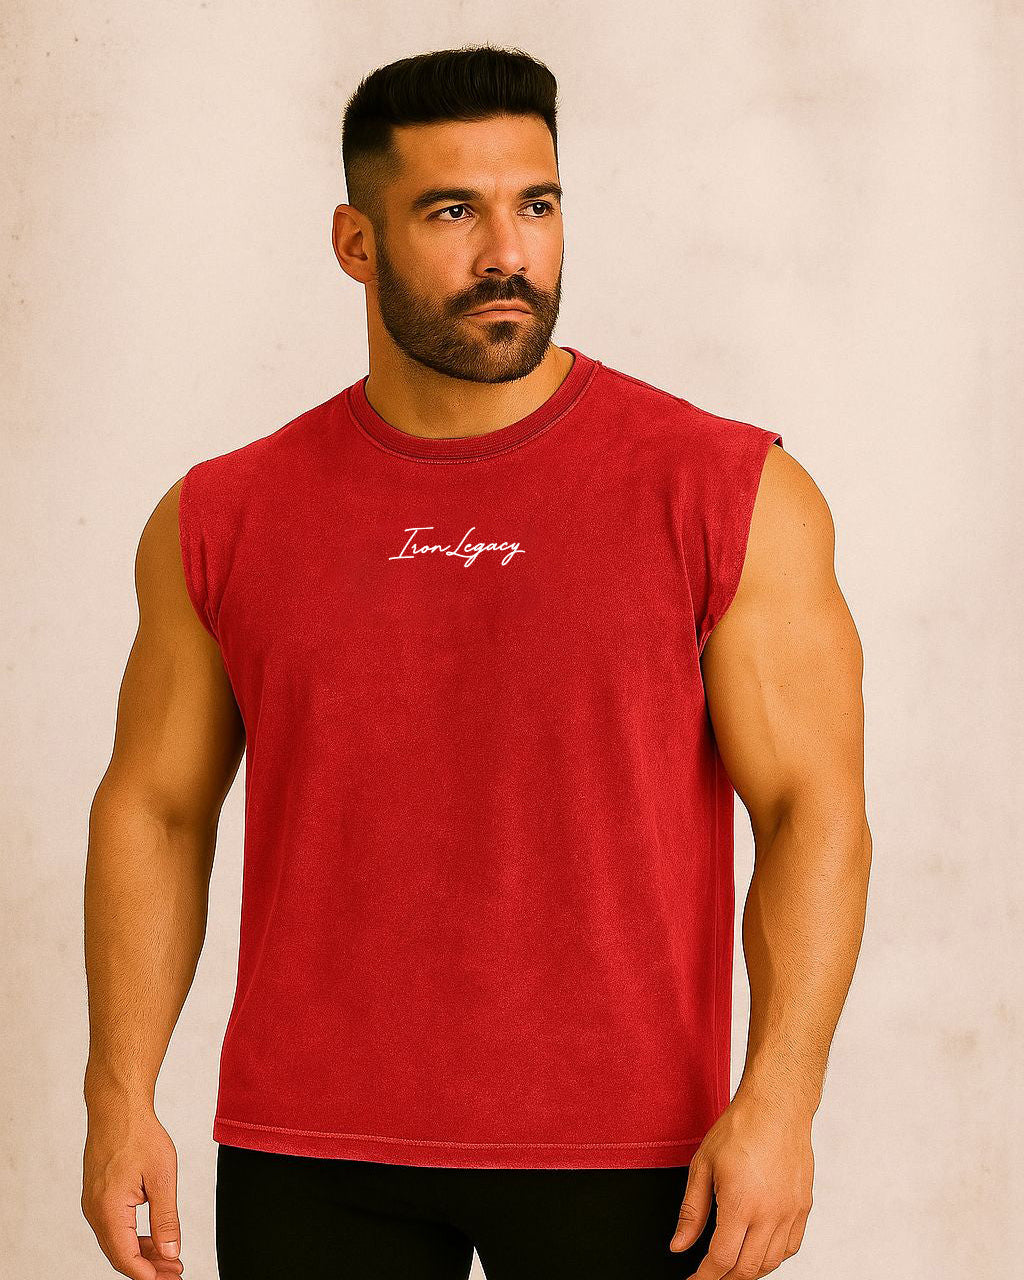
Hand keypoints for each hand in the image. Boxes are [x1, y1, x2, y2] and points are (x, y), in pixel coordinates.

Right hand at [81, 1102, 184, 1277]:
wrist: (117, 1107)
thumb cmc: (139, 1134)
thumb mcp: (162, 1177)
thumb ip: (166, 1218)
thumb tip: (169, 1251)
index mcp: (109, 1210)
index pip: (126, 1258)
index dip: (148, 1275)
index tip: (171, 1279)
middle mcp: (95, 1211)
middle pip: (119, 1255)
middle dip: (147, 1268)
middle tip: (174, 1272)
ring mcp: (93, 1204)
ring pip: (116, 1242)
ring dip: (141, 1254)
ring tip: (168, 1258)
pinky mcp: (97, 1196)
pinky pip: (113, 1227)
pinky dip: (132, 1237)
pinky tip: (152, 1238)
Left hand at [668, 1092, 813, 1277]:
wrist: (777, 1107)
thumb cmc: (739, 1128)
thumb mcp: (703, 1166)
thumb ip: (691, 1211)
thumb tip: (679, 1245)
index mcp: (741, 1204)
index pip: (722, 1259)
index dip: (706, 1277)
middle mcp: (769, 1214)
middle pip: (747, 1268)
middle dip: (725, 1278)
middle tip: (710, 1275)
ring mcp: (790, 1212)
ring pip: (771, 1262)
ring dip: (749, 1271)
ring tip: (731, 1265)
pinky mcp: (803, 1207)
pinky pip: (791, 1247)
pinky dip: (774, 1258)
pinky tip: (759, 1251)